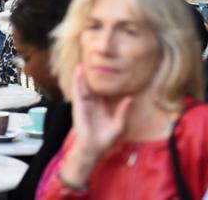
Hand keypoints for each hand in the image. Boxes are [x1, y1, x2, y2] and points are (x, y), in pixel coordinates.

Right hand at [61, 65, 132, 185]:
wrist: (94, 147)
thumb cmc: (105, 138)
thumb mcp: (118, 124)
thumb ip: (123, 110)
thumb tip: (130, 98)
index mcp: (101, 107)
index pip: (102, 91)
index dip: (103, 81)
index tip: (107, 69)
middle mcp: (92, 103)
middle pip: (91, 86)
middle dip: (91, 75)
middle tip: (93, 61)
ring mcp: (84, 103)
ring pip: (83, 86)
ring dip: (82, 75)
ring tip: (83, 62)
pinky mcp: (79, 105)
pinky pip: (78, 90)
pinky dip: (77, 80)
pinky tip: (78, 71)